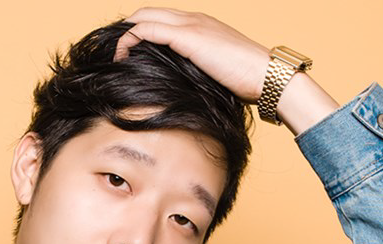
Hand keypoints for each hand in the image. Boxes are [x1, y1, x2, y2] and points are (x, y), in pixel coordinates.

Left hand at [114, 7, 272, 103]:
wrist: (267, 77)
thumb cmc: (248, 82)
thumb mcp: (216, 74)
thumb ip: (198, 72)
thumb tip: (180, 91)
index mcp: (202, 25)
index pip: (161, 19)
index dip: (140, 32)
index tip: (127, 55)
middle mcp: (194, 18)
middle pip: (147, 12)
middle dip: (127, 30)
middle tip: (115, 54)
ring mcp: (191, 24)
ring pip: (143, 17)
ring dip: (124, 35)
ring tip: (115, 57)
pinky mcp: (187, 36)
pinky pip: (146, 30)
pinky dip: (128, 41)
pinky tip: (121, 59)